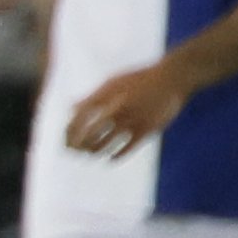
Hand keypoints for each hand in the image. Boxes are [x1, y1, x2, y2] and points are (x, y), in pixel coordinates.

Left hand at [65, 59, 187, 158]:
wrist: (172, 78)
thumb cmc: (139, 80)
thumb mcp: (112, 82)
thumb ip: (92, 97)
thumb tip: (71, 108)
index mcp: (104, 97)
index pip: (77, 120)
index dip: (68, 133)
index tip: (66, 140)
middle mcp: (115, 110)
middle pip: (87, 136)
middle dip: (77, 146)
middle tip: (75, 151)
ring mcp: (131, 121)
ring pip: (103, 145)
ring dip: (93, 152)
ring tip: (91, 154)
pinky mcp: (146, 130)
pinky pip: (125, 150)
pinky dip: (115, 157)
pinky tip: (110, 158)